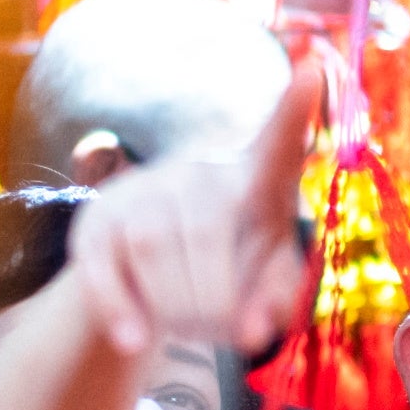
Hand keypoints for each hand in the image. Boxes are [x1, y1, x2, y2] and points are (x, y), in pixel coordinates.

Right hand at [72, 80, 314, 363]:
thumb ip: (275, 304)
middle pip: (206, 231)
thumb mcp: (266, 285)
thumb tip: (253, 331)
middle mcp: (198, 172)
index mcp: (256, 179)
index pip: (277, 142)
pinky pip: (102, 266)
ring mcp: (142, 190)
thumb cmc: (233, 269)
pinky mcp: (97, 220)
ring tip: (191, 332)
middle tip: (223, 335)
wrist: (151, 278)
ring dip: (174, 308)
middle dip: (217, 300)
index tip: (312, 69)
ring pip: (153, 247)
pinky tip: (134, 340)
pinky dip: (119, 310)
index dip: (293, 110)